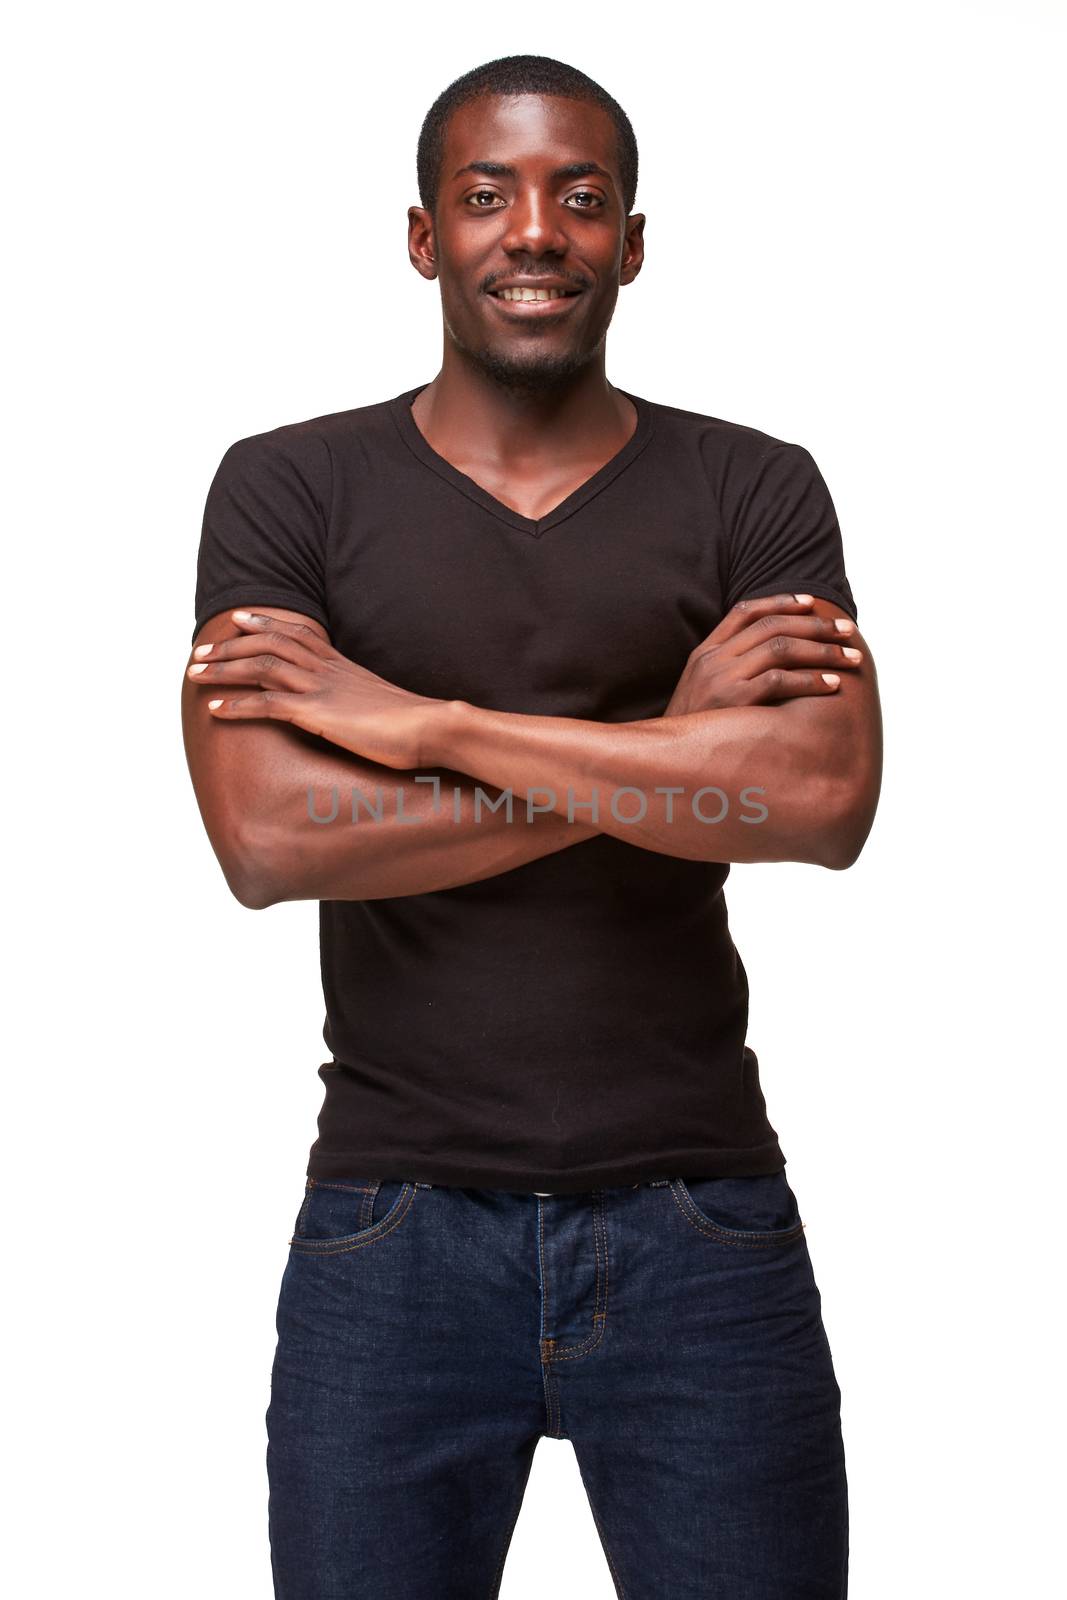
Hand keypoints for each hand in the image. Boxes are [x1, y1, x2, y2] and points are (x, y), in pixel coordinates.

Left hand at [186, 611, 448, 768]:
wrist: (433, 727)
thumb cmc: (415, 723)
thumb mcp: (384, 704)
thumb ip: (363, 700)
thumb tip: (356, 710)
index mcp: (343, 665)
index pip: (297, 633)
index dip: (265, 623)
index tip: (240, 620)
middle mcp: (328, 670)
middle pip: (270, 643)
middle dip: (231, 646)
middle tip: (200, 651)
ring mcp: (321, 689)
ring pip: (260, 667)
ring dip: (223, 669)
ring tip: (194, 673)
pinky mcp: (318, 714)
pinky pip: (267, 705)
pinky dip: (236, 705)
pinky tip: (214, 708)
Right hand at [664, 594, 862, 716]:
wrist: (666, 762)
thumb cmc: (694, 733)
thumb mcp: (701, 692)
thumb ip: (728, 671)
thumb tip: (770, 661)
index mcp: (704, 652)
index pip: (745, 611)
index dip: (781, 602)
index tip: (811, 602)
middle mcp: (712, 659)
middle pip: (772, 626)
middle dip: (816, 625)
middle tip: (848, 630)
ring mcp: (721, 679)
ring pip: (781, 648)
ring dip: (823, 651)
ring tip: (851, 658)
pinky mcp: (733, 701)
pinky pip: (780, 681)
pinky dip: (812, 680)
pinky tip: (833, 685)